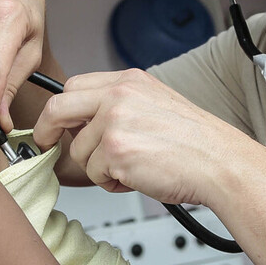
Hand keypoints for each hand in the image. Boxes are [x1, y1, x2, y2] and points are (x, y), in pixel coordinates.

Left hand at [31, 70, 251, 207]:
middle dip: (47, 131)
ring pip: (79, 151)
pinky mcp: (115, 152)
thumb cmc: (194, 142)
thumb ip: (119, 104)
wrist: (219, 162)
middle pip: (58, 109)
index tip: (53, 124)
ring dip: (98, 168)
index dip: (60, 110)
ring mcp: (115, 123)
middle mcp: (119, 96)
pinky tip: (136, 177)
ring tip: (130, 168)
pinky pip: (94, 174)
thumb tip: (84, 122)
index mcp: (128, 81)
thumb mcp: (155, 103)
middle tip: (46, 145)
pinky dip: (112, 183)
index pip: (74, 86)